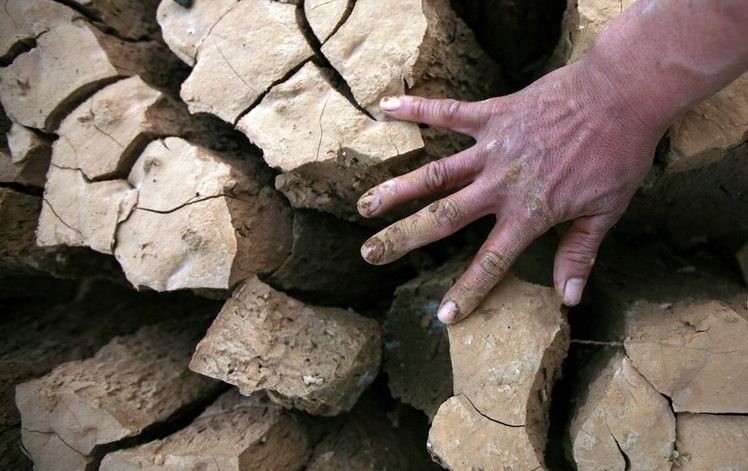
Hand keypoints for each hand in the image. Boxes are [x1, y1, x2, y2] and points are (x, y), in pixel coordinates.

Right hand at [357, 60, 662, 323]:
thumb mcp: (606, 211)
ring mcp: (492, 148)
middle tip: (370, 255)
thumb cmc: (618, 154)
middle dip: (404, 239)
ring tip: (365, 205)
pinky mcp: (492, 114)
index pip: (491, 261)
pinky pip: (449, 112)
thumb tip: (569, 298)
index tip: (442, 316)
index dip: (467, 291)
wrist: (621, 95)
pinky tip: (386, 107)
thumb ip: (579, 253)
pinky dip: (418, 109)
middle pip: (444, 218)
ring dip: (398, 189)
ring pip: (436, 173)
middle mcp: (501, 185)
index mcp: (529, 213)